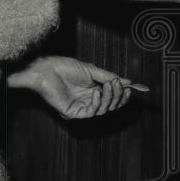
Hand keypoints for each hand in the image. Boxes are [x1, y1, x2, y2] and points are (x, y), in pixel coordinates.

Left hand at [10, 56, 133, 118]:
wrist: (48, 69)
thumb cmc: (66, 67)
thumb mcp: (92, 71)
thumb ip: (109, 77)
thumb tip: (128, 82)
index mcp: (93, 91)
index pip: (112, 99)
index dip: (123, 95)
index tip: (131, 89)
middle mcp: (88, 101)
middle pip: (111, 106)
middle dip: (118, 95)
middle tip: (118, 84)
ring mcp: (81, 107)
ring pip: (103, 110)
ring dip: (109, 97)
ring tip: (108, 85)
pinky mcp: (73, 113)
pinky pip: (91, 113)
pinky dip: (97, 103)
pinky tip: (96, 93)